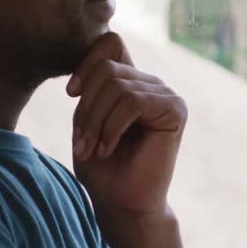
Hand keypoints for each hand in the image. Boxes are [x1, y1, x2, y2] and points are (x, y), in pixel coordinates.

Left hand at [67, 33, 186, 233]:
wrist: (122, 204)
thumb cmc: (101, 167)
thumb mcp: (85, 119)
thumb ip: (90, 88)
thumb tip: (87, 64)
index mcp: (130, 81)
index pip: (110, 43)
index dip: (86, 64)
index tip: (71, 95)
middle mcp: (150, 83)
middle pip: (107, 67)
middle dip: (86, 106)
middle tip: (82, 142)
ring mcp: (165, 94)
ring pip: (117, 86)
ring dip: (96, 121)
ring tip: (93, 149)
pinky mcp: (175, 110)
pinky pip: (132, 101)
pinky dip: (112, 127)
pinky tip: (108, 148)